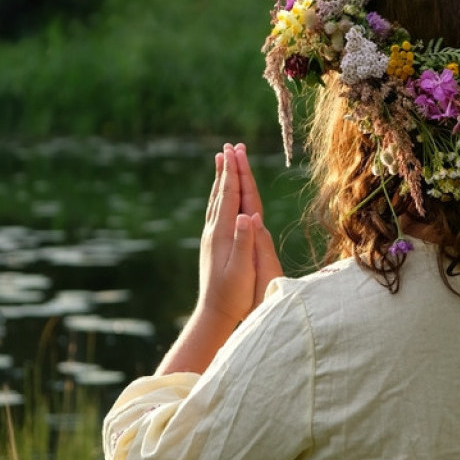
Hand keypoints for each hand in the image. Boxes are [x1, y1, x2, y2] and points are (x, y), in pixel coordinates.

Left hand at [157, 144, 279, 375]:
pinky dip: (219, 196)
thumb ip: (244, 241)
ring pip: (216, 200)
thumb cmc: (233, 294)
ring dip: (221, 179)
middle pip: (222, 192)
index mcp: (223, 232)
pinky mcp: (212, 243)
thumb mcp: (242, 270)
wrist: (214, 313)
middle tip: (230, 146)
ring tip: (221, 161)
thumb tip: (248, 215)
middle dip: (228, 169)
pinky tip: (220, 195)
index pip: (230, 196)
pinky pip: (216, 210)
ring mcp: (211, 236)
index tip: (236, 151)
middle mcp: (214, 230)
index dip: (234, 173)